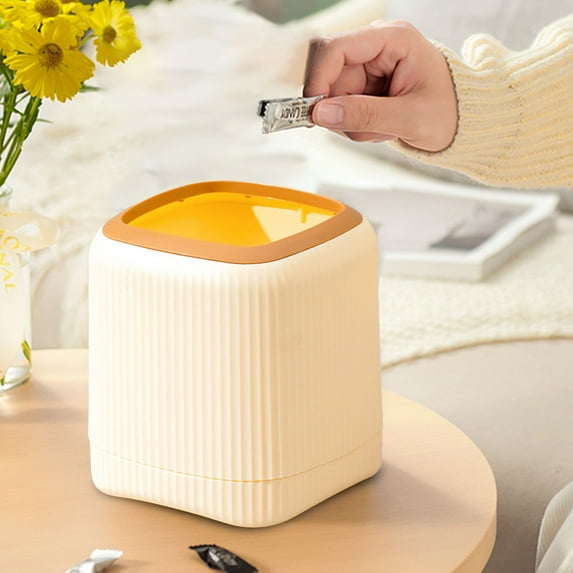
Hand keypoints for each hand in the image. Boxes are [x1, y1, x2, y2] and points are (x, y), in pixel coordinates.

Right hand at [303, 20, 457, 151]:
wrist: (463, 122)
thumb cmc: (449, 112)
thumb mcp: (409, 118)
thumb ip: (364, 115)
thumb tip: (322, 113)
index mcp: (393, 39)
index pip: (337, 49)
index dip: (319, 79)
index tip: (315, 111)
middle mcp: (376, 48)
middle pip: (332, 77)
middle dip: (343, 110)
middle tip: (367, 130)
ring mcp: (369, 68)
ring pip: (334, 98)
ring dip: (352, 123)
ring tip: (384, 129)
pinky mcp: (365, 86)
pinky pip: (342, 109)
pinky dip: (356, 125)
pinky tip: (380, 127)